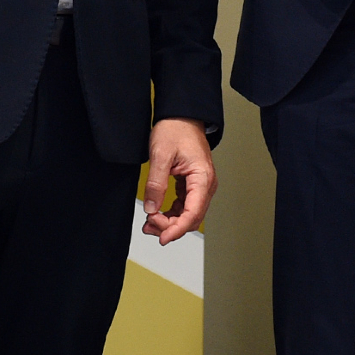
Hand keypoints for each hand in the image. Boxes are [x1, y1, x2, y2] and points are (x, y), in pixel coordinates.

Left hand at [142, 118, 215, 245]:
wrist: (181, 116)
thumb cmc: (176, 129)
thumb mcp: (161, 155)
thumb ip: (155, 184)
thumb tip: (151, 208)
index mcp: (202, 177)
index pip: (193, 213)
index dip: (178, 229)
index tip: (163, 238)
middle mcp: (205, 184)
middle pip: (191, 217)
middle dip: (170, 226)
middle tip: (149, 225)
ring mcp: (200, 185)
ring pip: (187, 214)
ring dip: (170, 222)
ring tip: (149, 224)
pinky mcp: (192, 185)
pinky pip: (184, 206)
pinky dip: (170, 214)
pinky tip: (156, 215)